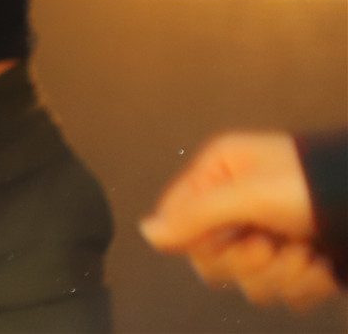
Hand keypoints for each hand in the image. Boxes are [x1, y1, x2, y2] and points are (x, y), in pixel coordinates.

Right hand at [141, 131, 339, 311]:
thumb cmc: (312, 184)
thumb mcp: (249, 193)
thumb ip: (196, 214)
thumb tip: (146, 233)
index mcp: (219, 175)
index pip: (180, 220)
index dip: (199, 240)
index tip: (230, 237)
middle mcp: (238, 206)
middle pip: (212, 260)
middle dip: (247, 262)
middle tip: (271, 247)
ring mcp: (268, 235)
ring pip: (248, 282)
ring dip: (281, 276)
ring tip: (306, 255)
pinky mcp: (296, 263)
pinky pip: (282, 293)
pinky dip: (304, 286)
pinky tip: (321, 266)